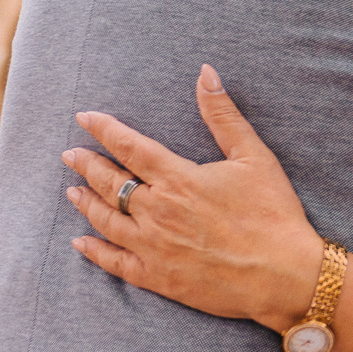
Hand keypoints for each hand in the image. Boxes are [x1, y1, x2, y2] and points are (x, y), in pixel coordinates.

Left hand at [62, 65, 323, 332]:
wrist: (283, 273)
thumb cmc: (272, 213)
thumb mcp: (254, 156)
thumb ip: (224, 115)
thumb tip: (206, 74)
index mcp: (179, 179)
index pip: (130, 148)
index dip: (104, 130)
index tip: (84, 118)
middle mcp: (157, 211)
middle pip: (110, 183)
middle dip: (87, 165)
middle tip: (70, 154)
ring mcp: (153, 247)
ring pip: (106, 220)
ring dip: (86, 202)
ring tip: (73, 190)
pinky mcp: (157, 277)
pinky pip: (114, 263)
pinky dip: (94, 251)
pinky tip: (81, 242)